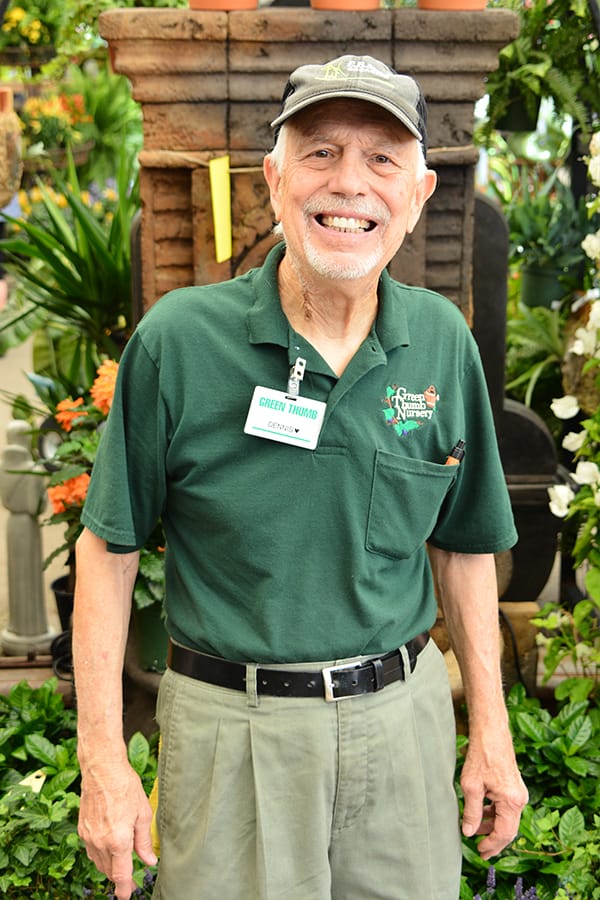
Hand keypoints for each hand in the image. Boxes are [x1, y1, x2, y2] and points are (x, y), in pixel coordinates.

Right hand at [78, 760, 157, 899]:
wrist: (102, 770)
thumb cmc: (125, 787)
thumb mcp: (143, 813)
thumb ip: (144, 841)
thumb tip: (149, 861)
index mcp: (118, 840)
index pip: (120, 875)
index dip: (124, 890)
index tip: (127, 896)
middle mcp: (100, 842)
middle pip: (109, 871)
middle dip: (119, 877)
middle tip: (131, 879)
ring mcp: (89, 837)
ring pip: (98, 862)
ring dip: (110, 866)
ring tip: (122, 861)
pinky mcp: (82, 829)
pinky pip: (91, 850)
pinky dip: (100, 854)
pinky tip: (109, 847)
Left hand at [460, 735, 527, 858]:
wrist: (491, 732)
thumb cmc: (481, 755)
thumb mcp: (471, 786)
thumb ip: (472, 812)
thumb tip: (469, 833)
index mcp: (512, 801)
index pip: (504, 833)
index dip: (491, 845)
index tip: (479, 852)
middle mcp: (520, 799)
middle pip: (508, 829)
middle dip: (493, 840)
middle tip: (479, 850)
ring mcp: (519, 792)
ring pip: (507, 818)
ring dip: (492, 826)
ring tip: (475, 831)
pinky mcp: (514, 787)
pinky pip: (506, 808)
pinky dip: (494, 814)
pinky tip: (481, 814)